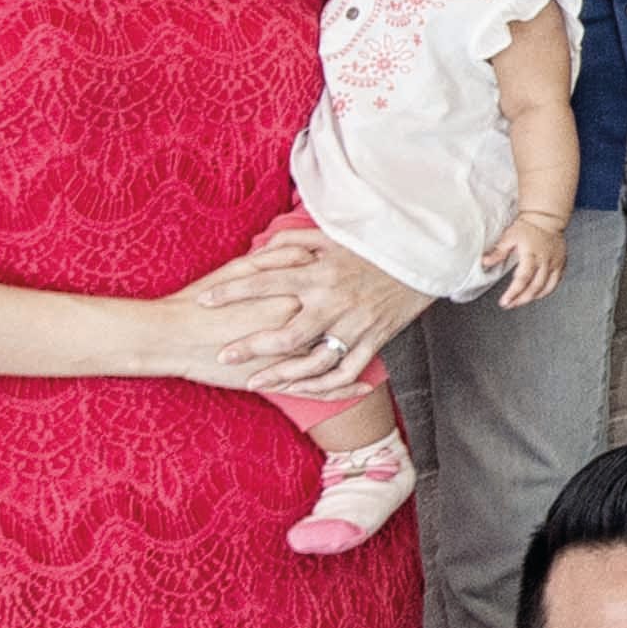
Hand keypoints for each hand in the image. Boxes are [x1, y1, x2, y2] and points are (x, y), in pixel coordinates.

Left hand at [182, 229, 429, 397]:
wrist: (423, 257)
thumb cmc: (372, 245)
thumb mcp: (330, 237)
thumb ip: (291, 244)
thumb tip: (257, 250)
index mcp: (319, 273)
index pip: (264, 281)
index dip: (231, 292)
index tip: (203, 300)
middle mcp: (333, 303)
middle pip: (284, 334)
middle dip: (249, 347)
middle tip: (222, 355)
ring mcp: (355, 326)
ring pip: (313, 362)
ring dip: (281, 375)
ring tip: (254, 382)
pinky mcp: (374, 340)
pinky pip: (345, 371)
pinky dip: (323, 385)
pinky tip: (300, 390)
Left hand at [483, 212, 569, 310]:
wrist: (546, 218)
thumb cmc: (528, 227)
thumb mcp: (509, 237)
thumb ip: (498, 251)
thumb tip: (484, 262)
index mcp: (531, 254)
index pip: (523, 278)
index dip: (514, 292)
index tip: (505, 301)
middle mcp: (545, 261)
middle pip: (535, 287)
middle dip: (521, 299)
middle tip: (510, 304)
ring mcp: (555, 264)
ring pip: (546, 288)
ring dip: (532, 298)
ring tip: (520, 301)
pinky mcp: (561, 264)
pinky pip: (555, 283)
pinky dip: (546, 291)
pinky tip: (536, 294)